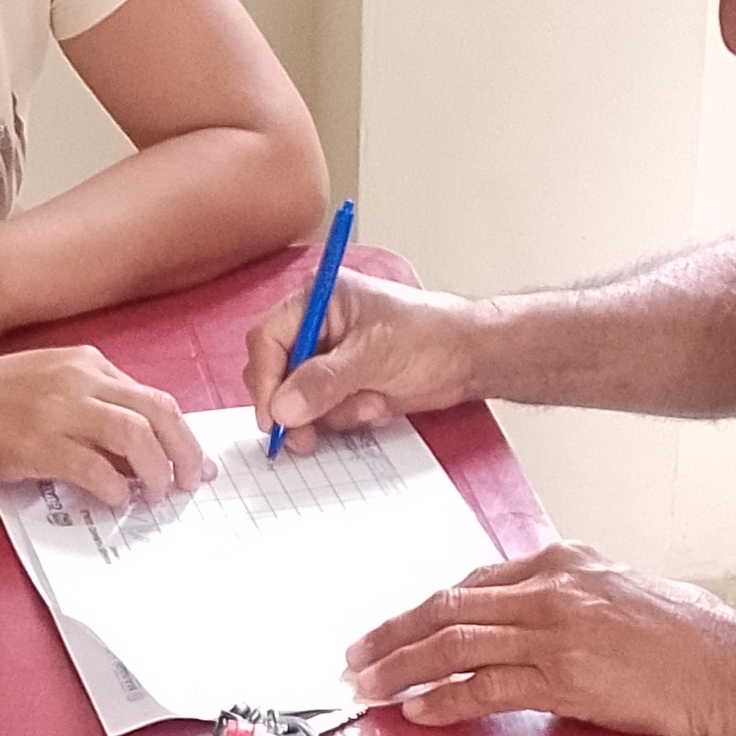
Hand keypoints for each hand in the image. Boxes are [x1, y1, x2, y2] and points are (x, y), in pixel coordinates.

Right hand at [0, 345, 212, 508]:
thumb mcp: (45, 381)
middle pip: (158, 413)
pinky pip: (95, 469)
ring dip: (157, 471)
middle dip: (184, 452)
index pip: (152, 397)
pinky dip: (114, 487)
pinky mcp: (37, 444)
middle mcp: (80, 380)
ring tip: (157, 494)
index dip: (180, 433)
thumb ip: (88, 403)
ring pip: (136, 437)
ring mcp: (59, 411)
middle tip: (190, 482)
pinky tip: (115, 500)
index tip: (190, 459)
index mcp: (86, 364)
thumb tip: (127, 448)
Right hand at [244, 269, 479, 449]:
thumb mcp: (373, 354)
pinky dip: (348, 417)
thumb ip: (325, 381)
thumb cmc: (431, 335)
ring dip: (332, 413)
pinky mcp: (343, 386)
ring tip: (371, 402)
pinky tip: (378, 404)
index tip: (274, 417)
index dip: (265, 380)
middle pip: (276, 374)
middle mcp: (316, 327)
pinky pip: (324, 413)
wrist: (470, 359)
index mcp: (316, 300)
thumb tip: (283, 408)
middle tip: (307, 435)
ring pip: (298, 400)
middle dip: (297, 405)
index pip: (268, 340)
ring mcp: (329, 359)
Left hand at [346, 542, 735, 735]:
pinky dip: (443, 699)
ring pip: (452, 643)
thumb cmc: (690, 633)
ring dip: (401, 666)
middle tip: (357, 654)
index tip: (397, 627)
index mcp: (563, 561)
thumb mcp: (622, 588)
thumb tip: (525, 621)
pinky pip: (483, 687)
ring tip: (369, 685)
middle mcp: (550, 589)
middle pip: (447, 607)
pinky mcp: (560, 677)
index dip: (425, 608)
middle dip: (393, 632)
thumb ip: (568, 596)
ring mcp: (552, 633)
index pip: (473, 583)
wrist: (728, 664)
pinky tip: (417, 710)